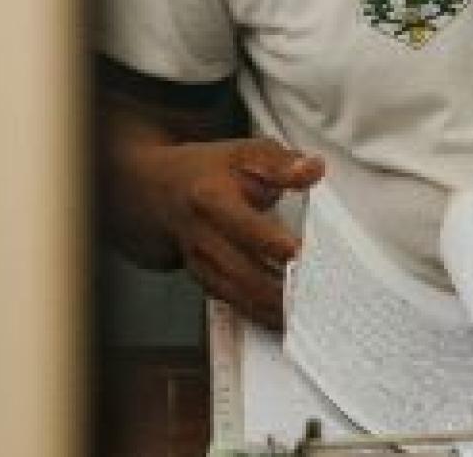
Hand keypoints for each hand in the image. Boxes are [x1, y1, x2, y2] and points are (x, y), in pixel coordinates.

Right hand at [135, 138, 323, 329]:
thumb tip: (313, 170)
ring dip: (271, 307)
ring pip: (236, 293)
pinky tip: (285, 319)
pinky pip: (233, 302)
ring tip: (306, 313)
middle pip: (240, 270)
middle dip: (277, 286)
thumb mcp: (244, 153)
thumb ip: (281, 163)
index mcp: (210, 199)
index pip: (242, 224)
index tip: (298, 252)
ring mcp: (199, 262)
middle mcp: (201, 236)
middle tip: (314, 294)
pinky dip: (259, 313)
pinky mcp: (204, 279)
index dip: (269, 240)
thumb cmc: (210, 171)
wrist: (158, 192)